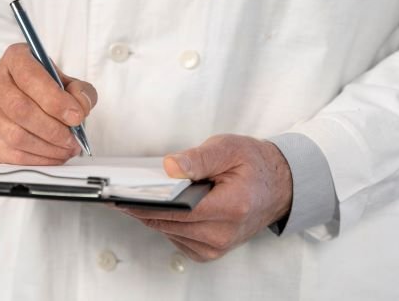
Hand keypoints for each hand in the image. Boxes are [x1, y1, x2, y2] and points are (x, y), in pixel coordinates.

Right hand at [0, 43, 97, 164]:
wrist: (15, 102)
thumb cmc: (42, 90)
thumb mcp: (66, 83)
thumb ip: (80, 91)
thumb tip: (80, 106)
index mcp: (15, 58)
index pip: (30, 77)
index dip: (55, 100)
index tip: (76, 116)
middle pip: (20, 109)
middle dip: (52, 129)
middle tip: (72, 140)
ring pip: (14, 135)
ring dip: (46, 148)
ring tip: (65, 150)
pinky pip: (8, 153)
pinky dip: (35, 160)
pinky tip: (50, 156)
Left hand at [120, 134, 291, 261]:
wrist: (278, 185)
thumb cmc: (254, 164)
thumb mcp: (228, 148)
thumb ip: (198, 158)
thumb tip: (170, 167)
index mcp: (231, 208)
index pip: (178, 211)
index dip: (146, 203)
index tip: (122, 195)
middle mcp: (223, 233)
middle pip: (168, 224)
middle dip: (143, 207)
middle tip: (121, 190)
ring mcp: (217, 246)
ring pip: (168, 232)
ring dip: (153, 214)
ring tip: (141, 193)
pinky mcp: (210, 251)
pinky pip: (176, 237)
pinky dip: (166, 222)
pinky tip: (165, 205)